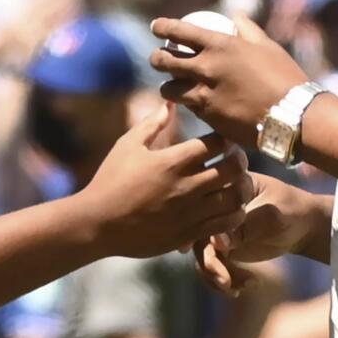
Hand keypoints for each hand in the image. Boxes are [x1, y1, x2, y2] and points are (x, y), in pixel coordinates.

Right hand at [82, 103, 251, 258]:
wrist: (97, 223)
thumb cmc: (110, 180)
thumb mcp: (127, 146)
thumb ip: (152, 123)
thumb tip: (169, 103)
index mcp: (172, 161)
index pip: (217, 142)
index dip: (226, 138)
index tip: (222, 140)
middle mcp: (186, 186)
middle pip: (234, 168)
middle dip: (239, 160)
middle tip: (233, 160)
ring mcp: (190, 212)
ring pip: (236, 197)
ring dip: (240, 187)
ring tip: (233, 184)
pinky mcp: (190, 234)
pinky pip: (227, 224)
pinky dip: (234, 213)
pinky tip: (226, 207)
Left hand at [149, 14, 307, 146]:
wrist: (293, 117)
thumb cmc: (285, 77)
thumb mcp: (266, 46)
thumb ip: (247, 29)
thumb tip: (235, 14)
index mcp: (220, 45)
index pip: (179, 31)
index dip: (163, 27)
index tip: (156, 27)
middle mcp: (206, 68)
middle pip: (165, 61)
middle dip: (157, 58)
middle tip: (158, 58)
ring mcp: (204, 94)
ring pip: (169, 89)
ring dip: (168, 86)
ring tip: (172, 86)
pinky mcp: (207, 118)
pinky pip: (188, 107)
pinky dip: (188, 103)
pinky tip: (193, 102)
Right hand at [194, 173, 323, 295]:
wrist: (303, 227)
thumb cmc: (290, 211)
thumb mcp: (271, 216)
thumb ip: (244, 227)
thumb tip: (215, 242)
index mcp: (226, 188)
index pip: (204, 206)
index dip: (201, 229)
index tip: (213, 250)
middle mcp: (215, 208)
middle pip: (198, 235)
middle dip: (209, 262)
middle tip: (225, 281)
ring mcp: (217, 229)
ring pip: (203, 255)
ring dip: (216, 275)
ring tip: (236, 289)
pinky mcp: (223, 248)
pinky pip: (214, 266)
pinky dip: (224, 280)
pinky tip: (241, 288)